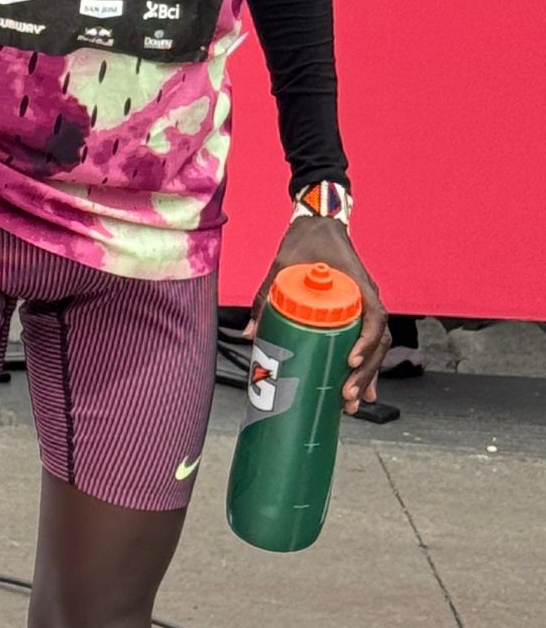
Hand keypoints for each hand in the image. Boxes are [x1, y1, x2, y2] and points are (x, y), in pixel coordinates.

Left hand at [246, 214, 388, 411]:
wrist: (319, 224)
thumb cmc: (305, 242)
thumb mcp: (281, 265)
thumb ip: (266, 296)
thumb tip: (250, 334)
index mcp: (358, 284)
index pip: (374, 317)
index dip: (366, 342)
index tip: (348, 360)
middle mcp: (369, 297)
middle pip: (379, 341)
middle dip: (366, 371)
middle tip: (348, 395)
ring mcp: (366, 306)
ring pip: (375, 346)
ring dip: (367, 375)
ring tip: (353, 403)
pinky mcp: (358, 313)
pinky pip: (366, 343)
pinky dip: (364, 367)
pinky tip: (359, 392)